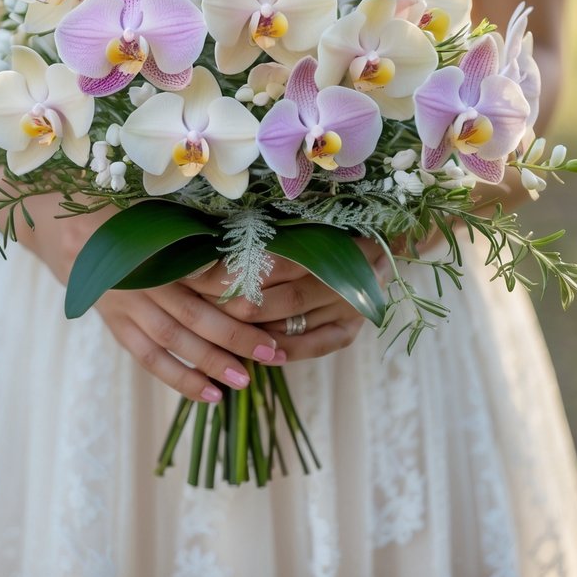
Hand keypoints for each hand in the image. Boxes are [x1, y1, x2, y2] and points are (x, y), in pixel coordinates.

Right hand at [16, 195, 285, 402]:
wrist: (51, 218)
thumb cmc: (108, 200)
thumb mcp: (144, 197)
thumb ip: (183, 216)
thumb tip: (236, 228)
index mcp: (147, 242)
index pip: (198, 269)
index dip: (233, 286)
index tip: (270, 296)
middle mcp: (136, 277)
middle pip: (190, 313)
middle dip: (232, 335)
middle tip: (271, 351)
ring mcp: (122, 303)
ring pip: (171, 341)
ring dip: (209, 363)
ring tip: (245, 381)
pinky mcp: (114, 321)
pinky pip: (148, 356)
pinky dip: (179, 377)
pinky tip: (210, 394)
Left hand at [185, 237, 389, 361]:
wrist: (383, 250)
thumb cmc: (333, 230)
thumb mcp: (307, 222)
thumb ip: (272, 233)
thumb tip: (210, 238)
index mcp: (328, 243)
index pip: (270, 262)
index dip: (230, 270)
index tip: (193, 271)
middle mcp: (339, 277)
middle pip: (275, 297)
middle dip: (230, 303)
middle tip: (195, 302)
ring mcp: (347, 308)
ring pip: (288, 325)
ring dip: (247, 330)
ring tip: (210, 328)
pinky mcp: (348, 332)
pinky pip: (309, 347)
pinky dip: (280, 351)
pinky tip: (254, 354)